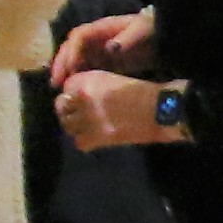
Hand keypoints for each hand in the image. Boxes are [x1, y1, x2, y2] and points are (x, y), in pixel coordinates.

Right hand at [46, 8, 157, 87]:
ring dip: (66, 73)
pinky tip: (76, 92)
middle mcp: (95, 39)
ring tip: (61, 90)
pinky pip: (86, 70)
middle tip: (55, 82)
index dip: (71, 50)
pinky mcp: (104, 63)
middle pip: (71, 49)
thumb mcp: (143, 30)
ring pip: (76, 60)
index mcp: (102, 28)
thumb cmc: (151, 31)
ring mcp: (98, 51)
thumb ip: (128, 38)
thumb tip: (110, 47)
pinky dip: (79, 79)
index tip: (70, 68)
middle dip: (62, 64)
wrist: (163, 40)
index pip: (79, 36)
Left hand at [55, 66, 181, 151]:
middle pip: (61, 105)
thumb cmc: (145, 91)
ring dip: (73, 124)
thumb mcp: (115, 80)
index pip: (67, 86)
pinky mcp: (97, 138)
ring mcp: (88, 120)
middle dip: (67, 108)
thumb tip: (82, 97)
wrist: (160, 110)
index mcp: (89, 80)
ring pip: (67, 124)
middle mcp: (84, 98)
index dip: (72, 91)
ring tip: (84, 124)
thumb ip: (96, 87)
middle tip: (78, 111)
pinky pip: (79, 142)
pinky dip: (83, 140)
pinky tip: (93, 137)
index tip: (80, 95)